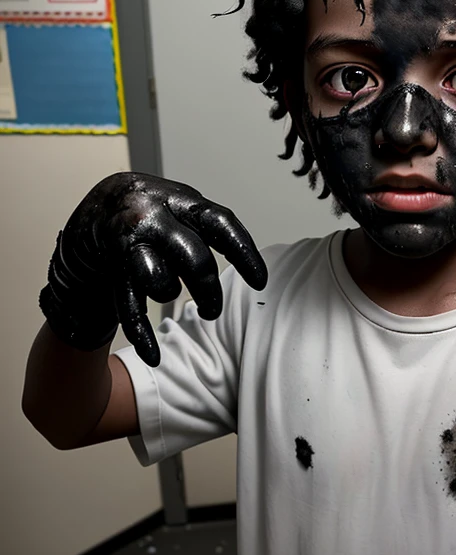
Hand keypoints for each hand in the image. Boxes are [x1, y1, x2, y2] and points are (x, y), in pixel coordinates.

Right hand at [39, 172, 266, 366]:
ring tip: (173, 295)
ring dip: (171, 295)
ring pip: (160, 281)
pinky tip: (155, 354)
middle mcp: (152, 217)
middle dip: (209, 291)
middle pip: (194, 259)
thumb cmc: (153, 212)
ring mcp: (128, 243)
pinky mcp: (110, 269)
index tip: (260, 281)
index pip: (220, 223)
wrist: (97, 209)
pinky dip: (143, 335)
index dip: (243, 253)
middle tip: (213, 310)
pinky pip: (129, 307)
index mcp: (179, 200)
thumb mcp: (182, 206)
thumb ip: (207, 226)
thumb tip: (246, 259)